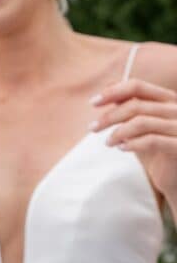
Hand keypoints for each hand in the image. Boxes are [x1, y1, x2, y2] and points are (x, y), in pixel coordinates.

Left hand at [92, 78, 176, 200]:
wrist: (175, 176)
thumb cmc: (157, 148)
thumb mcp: (140, 124)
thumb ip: (128, 106)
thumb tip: (107, 87)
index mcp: (167, 99)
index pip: (137, 86)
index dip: (113, 92)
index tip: (93, 102)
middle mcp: (176, 109)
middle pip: (136, 105)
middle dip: (110, 116)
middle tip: (93, 128)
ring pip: (142, 122)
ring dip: (118, 132)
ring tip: (108, 142)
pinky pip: (152, 140)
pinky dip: (132, 143)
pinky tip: (121, 148)